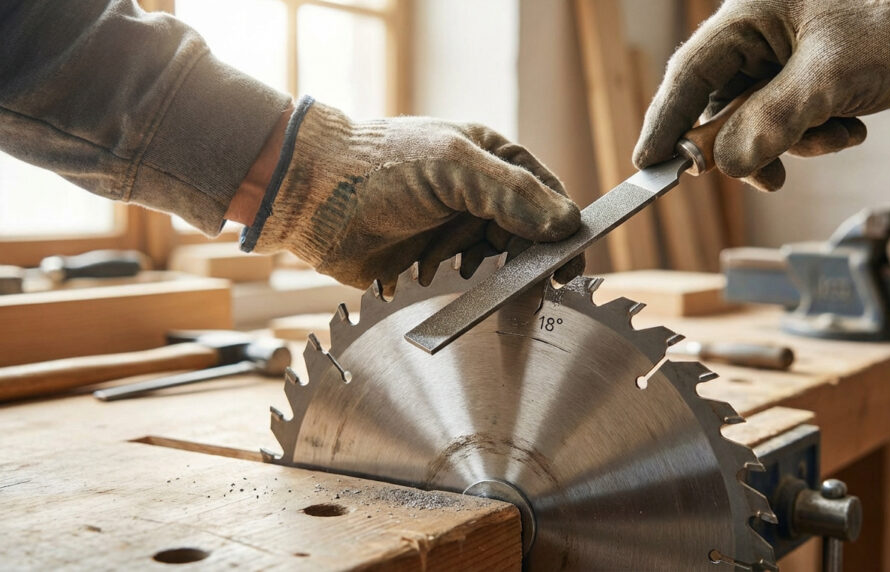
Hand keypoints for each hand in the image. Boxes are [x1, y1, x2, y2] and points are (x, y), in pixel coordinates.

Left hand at [243, 98, 582, 292]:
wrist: (313, 198)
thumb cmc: (379, 168)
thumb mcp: (454, 169)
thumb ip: (512, 194)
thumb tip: (567, 223)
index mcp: (490, 158)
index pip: (546, 195)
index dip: (562, 230)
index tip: (567, 266)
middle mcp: (477, 191)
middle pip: (525, 232)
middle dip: (517, 255)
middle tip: (520, 284)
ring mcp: (452, 223)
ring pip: (492, 257)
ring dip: (473, 263)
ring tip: (447, 261)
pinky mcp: (428, 255)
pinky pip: (457, 276)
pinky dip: (445, 275)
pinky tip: (421, 270)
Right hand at [633, 0, 889, 190]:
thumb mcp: (828, 80)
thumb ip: (772, 123)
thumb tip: (725, 165)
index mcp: (748, 13)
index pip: (689, 72)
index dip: (665, 121)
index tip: (649, 165)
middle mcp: (756, 33)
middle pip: (718, 104)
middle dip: (746, 145)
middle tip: (766, 177)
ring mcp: (778, 56)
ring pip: (752, 120)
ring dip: (789, 143)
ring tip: (833, 138)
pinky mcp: (799, 76)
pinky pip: (782, 120)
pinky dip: (810, 135)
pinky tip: (846, 127)